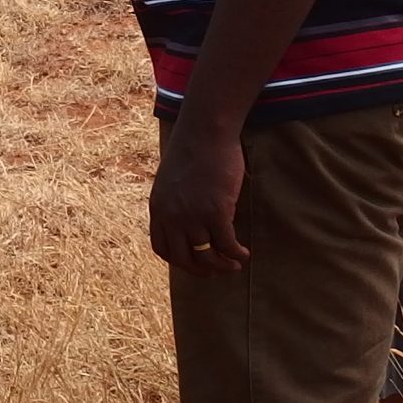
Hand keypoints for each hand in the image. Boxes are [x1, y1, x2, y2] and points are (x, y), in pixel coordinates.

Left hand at [150, 116, 249, 274]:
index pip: (162, 247)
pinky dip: (236, 253)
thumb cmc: (194, 149)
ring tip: (234, 265)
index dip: (178, 260)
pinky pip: (226, 244)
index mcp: (158, 208)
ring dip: (222, 265)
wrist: (205, 131)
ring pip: (206, 255)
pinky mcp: (216, 211)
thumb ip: (176, 200)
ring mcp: (193, 215)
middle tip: (216, 271)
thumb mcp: (173, 178)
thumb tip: (189, 214)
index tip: (194, 263)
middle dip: (200, 270)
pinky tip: (244, 254)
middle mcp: (172, 216)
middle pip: (182, 258)